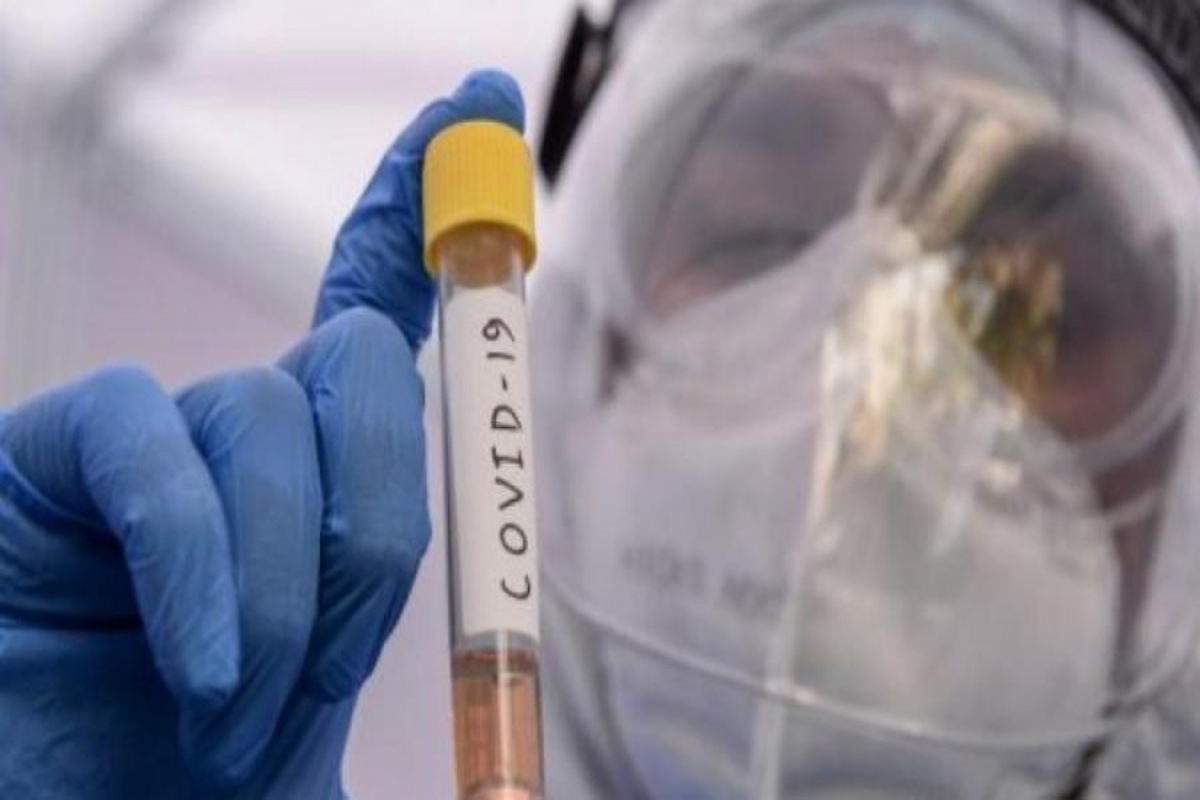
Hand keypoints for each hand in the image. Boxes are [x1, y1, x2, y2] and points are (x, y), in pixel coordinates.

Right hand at [0, 69, 524, 798]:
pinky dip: (196, 560)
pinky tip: (203, 665)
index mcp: (318, 480)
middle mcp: (243, 432)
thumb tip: (518, 763)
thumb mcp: (322, 744)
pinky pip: (148, 438)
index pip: (385, 305)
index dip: (430, 204)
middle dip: (379, 518)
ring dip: (282, 585)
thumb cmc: (180, 786)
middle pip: (363, 360)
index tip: (479, 105)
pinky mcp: (52, 447)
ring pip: (266, 411)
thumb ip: (400, 703)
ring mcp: (148, 435)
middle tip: (330, 673)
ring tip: (239, 709)